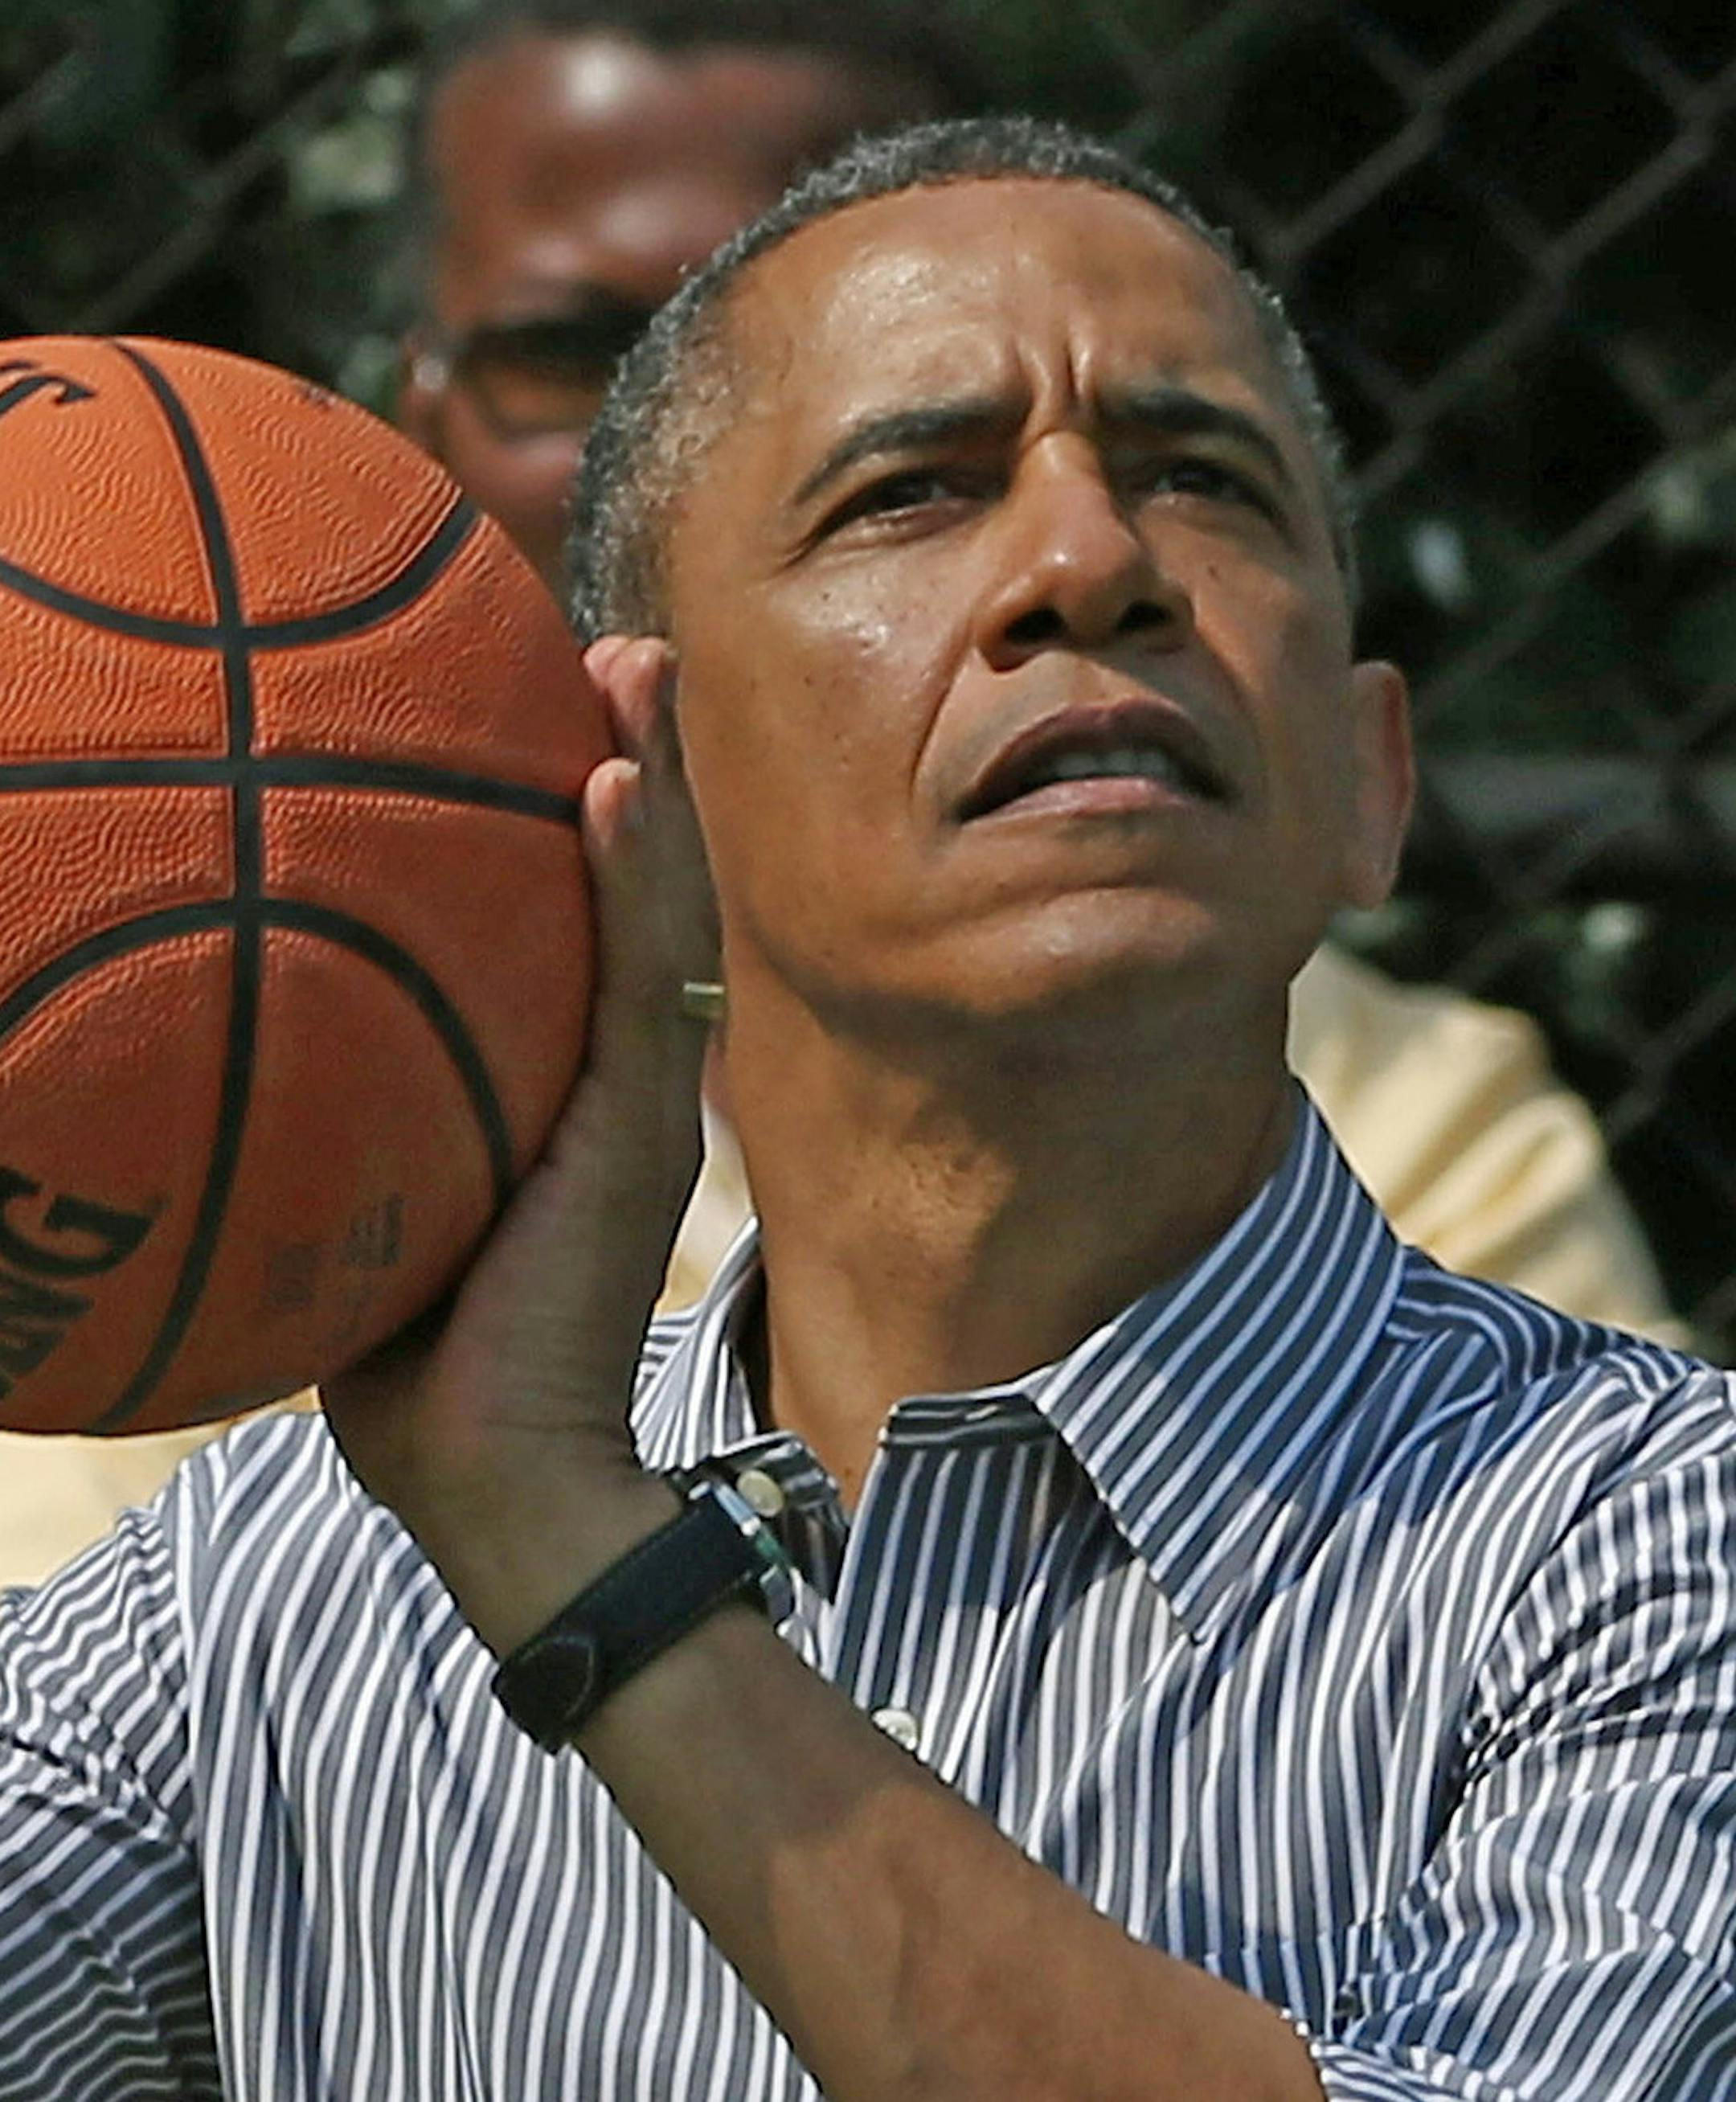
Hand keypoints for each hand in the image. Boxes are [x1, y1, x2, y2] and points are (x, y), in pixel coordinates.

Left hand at [325, 637, 715, 1653]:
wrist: (495, 1473)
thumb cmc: (408, 1359)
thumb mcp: (354, 1207)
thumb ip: (322, 1116)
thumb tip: (196, 1037)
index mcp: (554, 1078)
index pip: (573, 918)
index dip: (569, 809)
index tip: (529, 706)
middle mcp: (610, 1069)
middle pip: (636, 885)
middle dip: (632, 758)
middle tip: (609, 646)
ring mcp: (637, 1098)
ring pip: (660, 912)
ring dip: (655, 784)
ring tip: (633, 668)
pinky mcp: (642, 1135)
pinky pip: (645, 988)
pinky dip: (636, 884)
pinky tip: (614, 788)